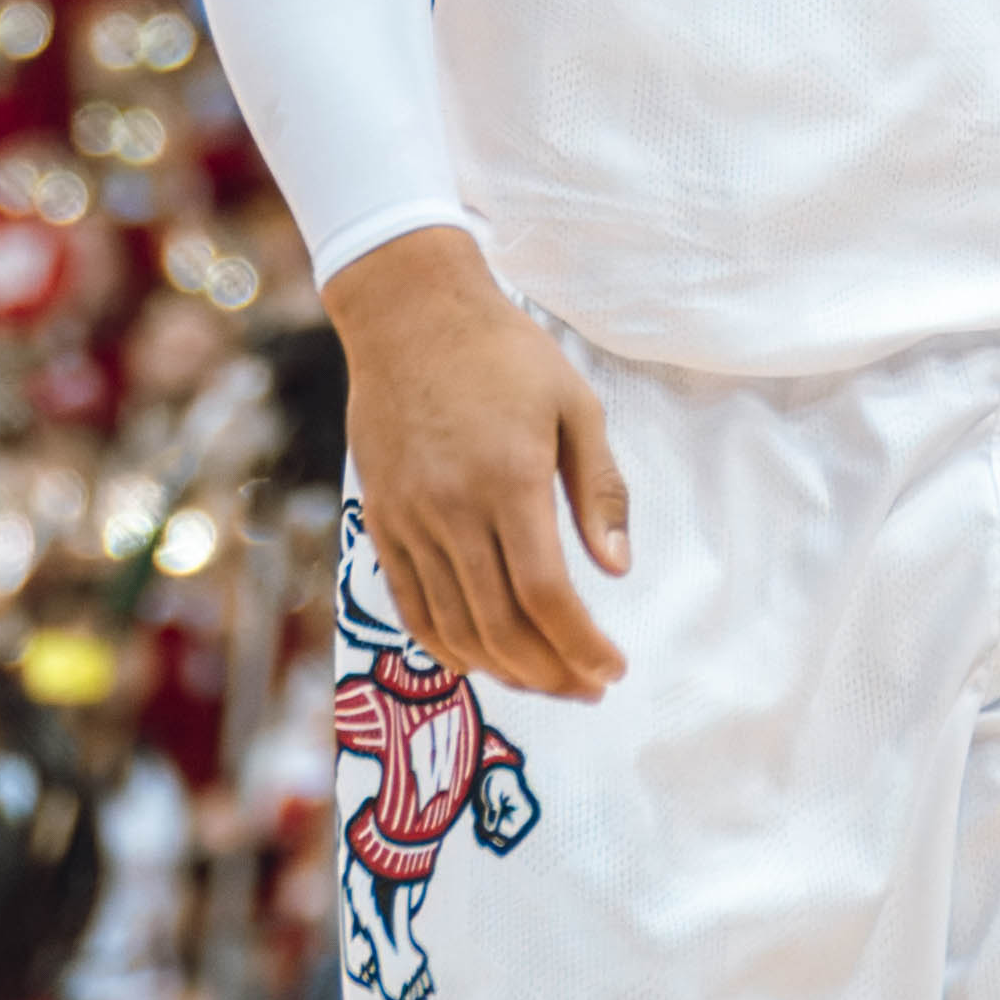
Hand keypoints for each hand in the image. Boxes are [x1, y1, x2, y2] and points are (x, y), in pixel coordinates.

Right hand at [325, 235, 633, 700]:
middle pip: (500, 626)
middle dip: (551, 672)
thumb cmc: (504, 352)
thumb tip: (618, 569)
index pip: (546, 595)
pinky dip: (445, 645)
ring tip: (546, 681)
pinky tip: (479, 659)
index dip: (581, 646)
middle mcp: (452, 509)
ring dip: (504, 670)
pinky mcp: (381, 518)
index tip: (613, 668)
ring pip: (454, 627)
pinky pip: (409, 604)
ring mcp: (409, 518)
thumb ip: (598, 490)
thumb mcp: (574, 405)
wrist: (408, 311)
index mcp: (509, 480)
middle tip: (589, 687)